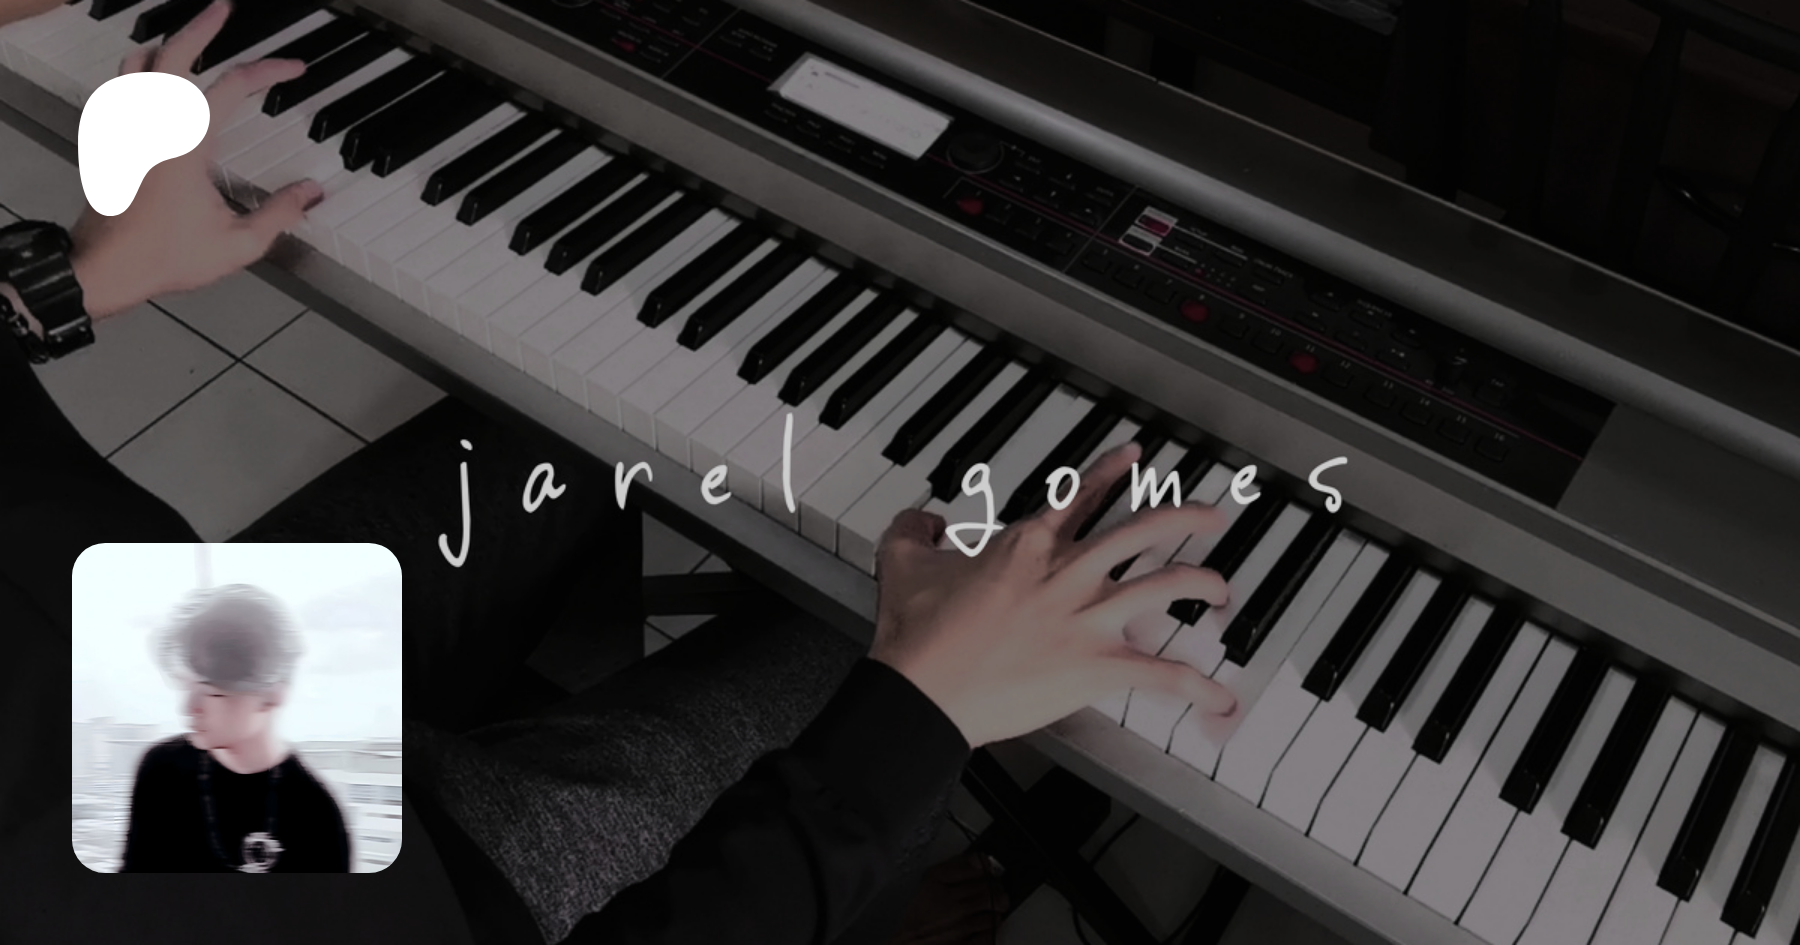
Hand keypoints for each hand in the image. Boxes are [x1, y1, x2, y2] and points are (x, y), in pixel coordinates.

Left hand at [69, 0, 319, 318]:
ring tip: (186, 35)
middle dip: (204, 26)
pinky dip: (138, 69)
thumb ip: (280, 213)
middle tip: (223, 10)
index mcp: (186, 141)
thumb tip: (311, 193)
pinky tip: (148, 75)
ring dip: (165, 42)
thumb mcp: (238, 243)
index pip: (233, 86)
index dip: (269, 71)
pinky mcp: (113, 142)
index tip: (294, 68)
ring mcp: (127, 129)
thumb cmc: (163, 256)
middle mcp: (152, 124)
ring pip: (138, 63)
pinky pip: (121, 88)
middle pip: (175, 53)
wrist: (106, 268)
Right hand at [869, 440, 1236, 748]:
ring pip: (1165, 586)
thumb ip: (912, 529)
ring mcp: (1088, 618)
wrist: (924, 689)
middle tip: (1212, 514)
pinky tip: (1220, 697)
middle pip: (1144, 530)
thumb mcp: (900, 563)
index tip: (1136, 456)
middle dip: (1186, 518)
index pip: (1082, 494)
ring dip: (1202, 584)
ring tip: (1220, 587)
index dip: (1112, 470)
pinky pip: (1162, 674)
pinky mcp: (1098, 667)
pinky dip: (1198, 686)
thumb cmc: (918, 634)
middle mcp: (1068, 572)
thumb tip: (922, 519)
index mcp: (1028, 544)